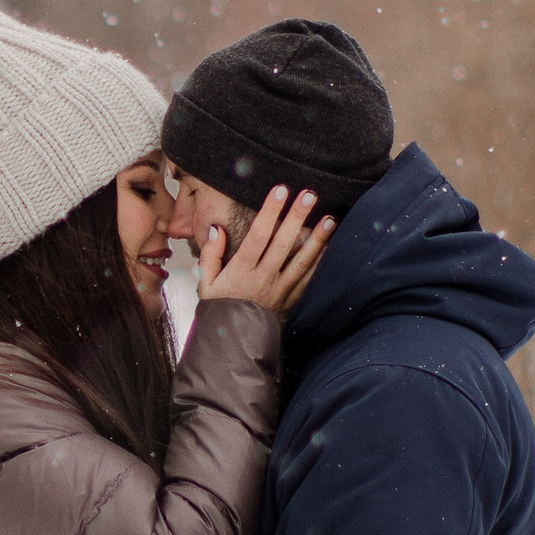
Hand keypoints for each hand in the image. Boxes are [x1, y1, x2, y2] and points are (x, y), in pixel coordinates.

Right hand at [200, 182, 328, 314]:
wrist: (232, 343)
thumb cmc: (218, 310)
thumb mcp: (205, 283)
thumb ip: (210, 255)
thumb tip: (217, 230)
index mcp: (241, 271)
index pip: (258, 235)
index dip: (270, 211)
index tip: (280, 190)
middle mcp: (263, 278)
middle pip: (283, 243)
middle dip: (297, 217)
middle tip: (309, 194)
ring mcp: (279, 290)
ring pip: (301, 261)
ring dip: (317, 239)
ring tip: (329, 219)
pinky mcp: (289, 300)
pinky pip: (307, 280)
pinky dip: (319, 263)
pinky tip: (329, 248)